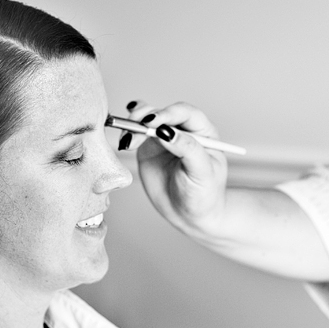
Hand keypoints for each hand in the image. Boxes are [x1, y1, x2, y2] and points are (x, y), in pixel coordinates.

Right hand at [123, 101, 229, 237]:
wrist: (189, 214)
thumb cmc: (204, 193)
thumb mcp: (201, 172)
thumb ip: (187, 149)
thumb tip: (166, 130)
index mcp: (203, 131)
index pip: (185, 113)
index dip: (168, 113)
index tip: (154, 123)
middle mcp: (182, 130)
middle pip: (162, 113)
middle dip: (147, 117)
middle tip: (136, 129)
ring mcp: (163, 138)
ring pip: (146, 119)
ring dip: (134, 124)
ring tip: (128, 141)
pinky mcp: (148, 148)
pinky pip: (136, 133)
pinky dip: (128, 133)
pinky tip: (124, 140)